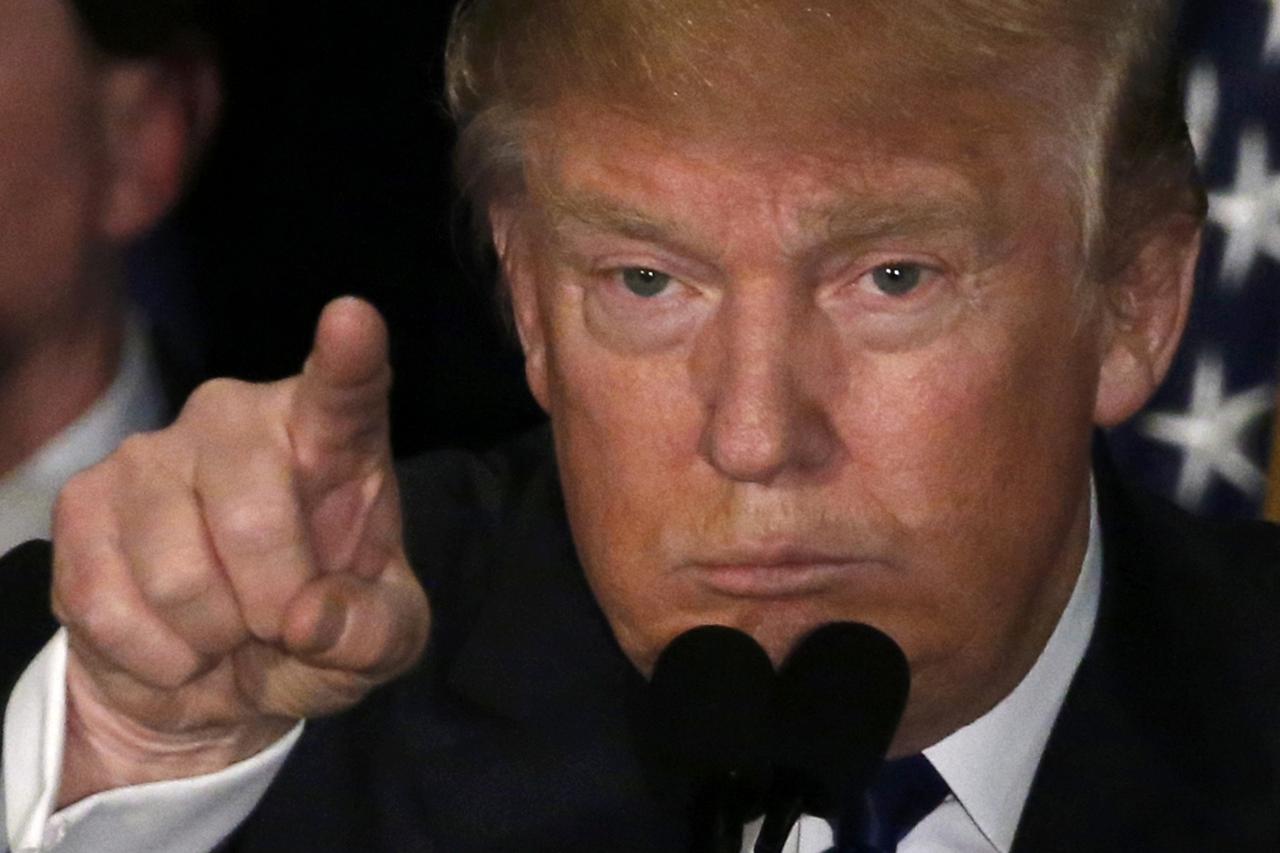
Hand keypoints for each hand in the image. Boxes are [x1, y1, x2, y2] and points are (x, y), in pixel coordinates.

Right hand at [51, 297, 429, 804]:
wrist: (219, 669)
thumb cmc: (315, 628)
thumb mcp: (381, 640)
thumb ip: (375, 632)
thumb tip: (311, 620)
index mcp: (335, 437)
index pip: (346, 389)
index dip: (349, 357)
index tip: (353, 320)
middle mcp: (240, 419)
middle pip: (251, 517)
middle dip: (272, 604)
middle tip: (278, 623)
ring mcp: (153, 452)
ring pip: (177, 576)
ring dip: (211, 637)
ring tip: (226, 628)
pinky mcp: (82, 501)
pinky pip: (109, 606)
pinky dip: (156, 658)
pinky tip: (176, 641)